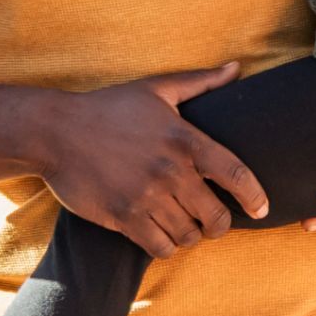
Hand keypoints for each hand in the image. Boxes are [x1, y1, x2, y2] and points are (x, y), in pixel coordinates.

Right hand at [28, 64, 267, 254]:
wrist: (54, 131)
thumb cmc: (108, 108)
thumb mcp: (156, 88)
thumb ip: (200, 82)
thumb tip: (235, 68)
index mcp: (184, 139)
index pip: (235, 173)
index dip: (254, 196)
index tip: (261, 209)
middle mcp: (169, 171)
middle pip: (215, 215)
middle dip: (219, 224)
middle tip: (214, 223)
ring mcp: (146, 197)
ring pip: (188, 235)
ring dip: (190, 235)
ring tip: (185, 226)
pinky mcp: (122, 216)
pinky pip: (159, 247)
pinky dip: (166, 246)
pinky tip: (162, 235)